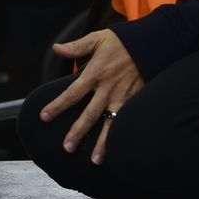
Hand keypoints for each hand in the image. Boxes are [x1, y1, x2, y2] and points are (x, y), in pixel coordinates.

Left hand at [40, 29, 144, 163]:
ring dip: (102, 143)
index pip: (72, 93)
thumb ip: (76, 47)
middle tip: (67, 148)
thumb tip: (56, 48)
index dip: (57, 106)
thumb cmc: (123, 41)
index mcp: (95, 73)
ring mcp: (123, 97)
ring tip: (95, 160)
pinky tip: (118, 150)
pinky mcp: (135, 101)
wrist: (154, 43)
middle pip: (89, 114)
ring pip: (110, 123)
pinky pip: (125, 122)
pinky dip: (121, 136)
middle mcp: (108, 88)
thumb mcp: (97, 39)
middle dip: (78, 132)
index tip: (44, 117)